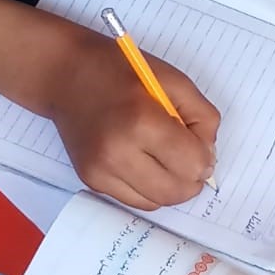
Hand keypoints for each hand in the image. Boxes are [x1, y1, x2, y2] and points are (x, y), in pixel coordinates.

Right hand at [47, 27, 219, 210]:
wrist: (66, 75)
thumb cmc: (122, 71)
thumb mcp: (174, 81)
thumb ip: (202, 119)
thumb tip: (208, 158)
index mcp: (142, 122)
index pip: (193, 165)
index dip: (204, 157)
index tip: (198, 144)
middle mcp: (118, 153)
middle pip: (176, 191)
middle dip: (192, 178)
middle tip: (188, 156)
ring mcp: (101, 171)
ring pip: (157, 202)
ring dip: (170, 186)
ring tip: (164, 157)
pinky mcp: (92, 181)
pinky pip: (135, 201)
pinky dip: (148, 188)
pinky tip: (143, 162)